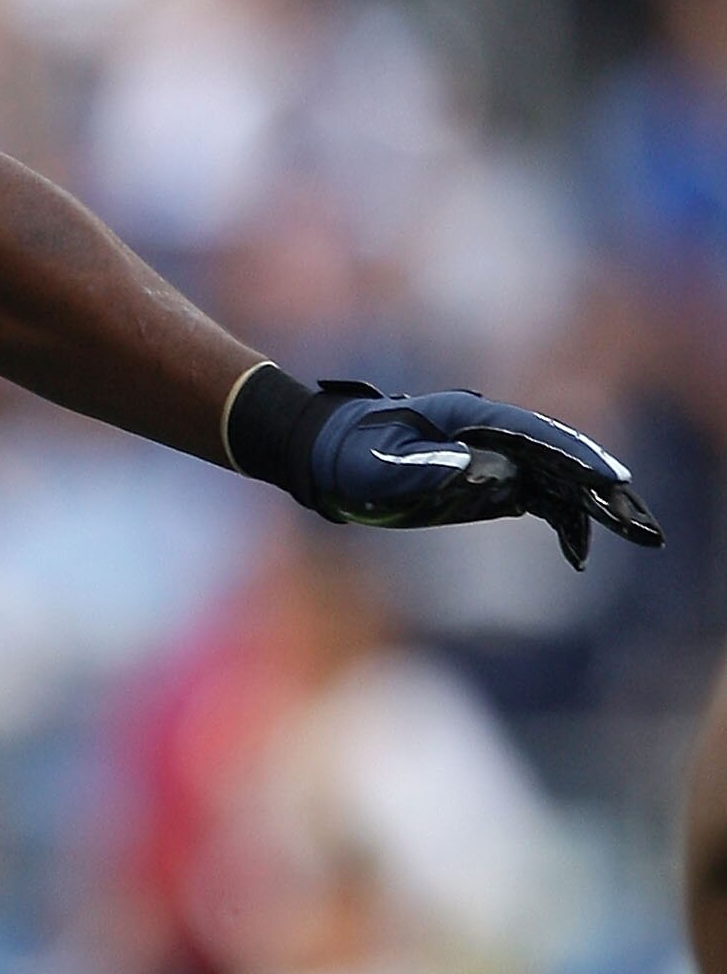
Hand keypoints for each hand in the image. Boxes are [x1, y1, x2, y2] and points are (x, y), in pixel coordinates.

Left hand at [306, 385, 662, 571]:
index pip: (533, 435)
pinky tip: (580, 555)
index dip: (573, 454)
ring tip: (640, 535)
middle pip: (561, 458)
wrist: (331, 458)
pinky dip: (565, 525)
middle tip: (642, 521)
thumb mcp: (373, 465)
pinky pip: (541, 503)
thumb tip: (470, 468)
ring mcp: (497, 459)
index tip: (606, 479)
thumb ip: (417, 466)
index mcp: (469, 418)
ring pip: (560, 482)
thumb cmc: (349, 454)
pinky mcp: (494, 486)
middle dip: (603, 487)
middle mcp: (493, 435)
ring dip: (597, 508)